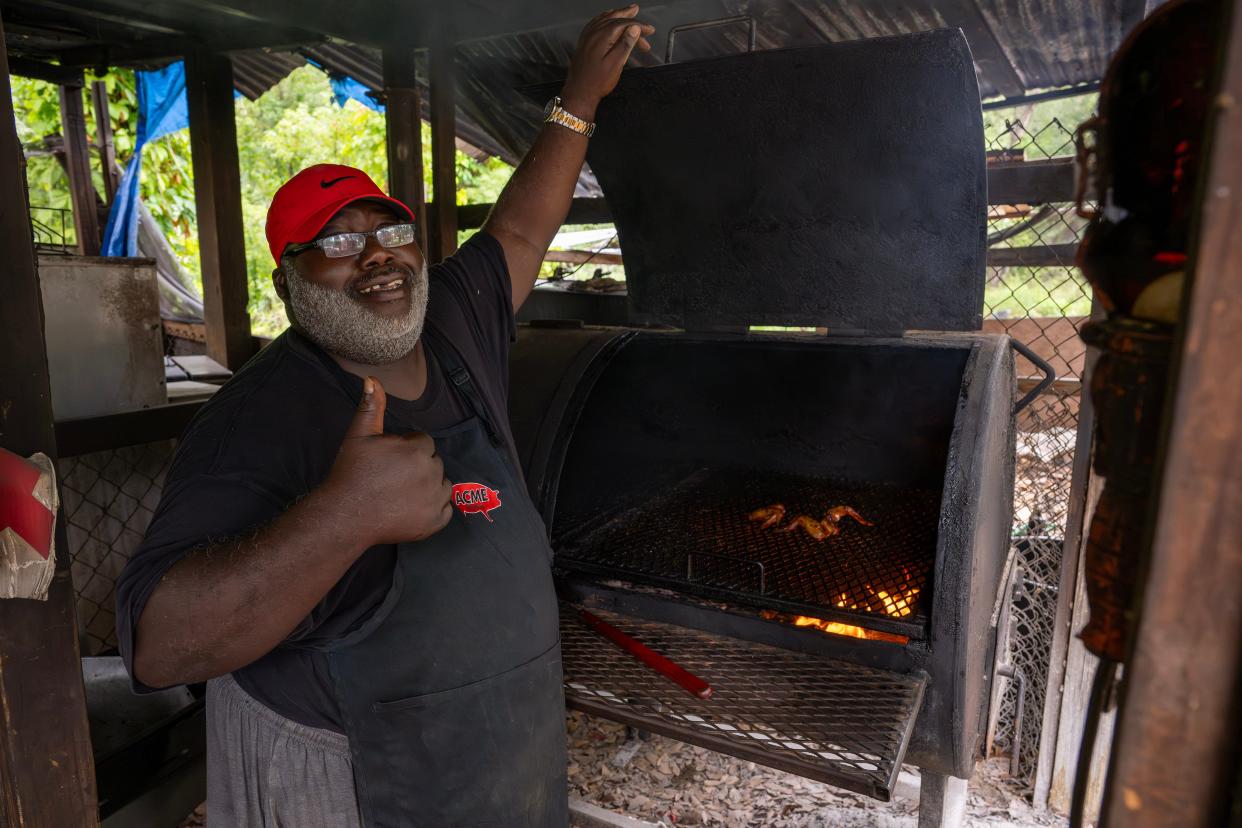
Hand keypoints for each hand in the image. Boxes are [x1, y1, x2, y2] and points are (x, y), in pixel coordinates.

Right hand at [323, 376, 452, 545]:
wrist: (344, 515)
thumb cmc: (351, 473)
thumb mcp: (358, 435)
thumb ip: (371, 406)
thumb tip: (372, 378)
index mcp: (418, 450)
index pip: (423, 443)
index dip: (406, 449)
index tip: (389, 460)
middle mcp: (432, 473)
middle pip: (433, 463)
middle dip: (418, 466)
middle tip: (392, 477)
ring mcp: (435, 500)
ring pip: (442, 484)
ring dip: (429, 486)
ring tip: (402, 492)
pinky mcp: (435, 522)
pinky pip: (445, 510)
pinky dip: (434, 509)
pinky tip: (412, 507)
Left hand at [561, 5, 655, 117]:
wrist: (579, 93)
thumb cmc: (597, 82)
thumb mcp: (616, 65)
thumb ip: (625, 44)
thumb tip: (634, 28)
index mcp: (602, 37)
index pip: (624, 24)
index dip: (639, 25)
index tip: (649, 30)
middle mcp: (593, 34)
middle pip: (614, 18)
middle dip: (628, 16)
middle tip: (637, 10)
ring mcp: (587, 37)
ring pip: (604, 19)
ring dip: (617, 14)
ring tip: (626, 11)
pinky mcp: (584, 42)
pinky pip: (594, 24)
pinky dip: (603, 18)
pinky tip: (606, 19)